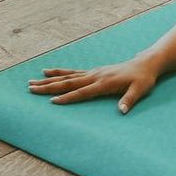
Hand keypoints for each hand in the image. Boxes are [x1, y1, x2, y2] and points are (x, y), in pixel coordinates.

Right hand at [28, 58, 158, 112]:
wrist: (143, 64)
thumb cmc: (142, 79)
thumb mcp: (140, 90)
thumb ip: (129, 100)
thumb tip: (121, 111)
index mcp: (104, 83)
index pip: (81, 92)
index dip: (67, 97)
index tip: (52, 101)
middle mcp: (94, 76)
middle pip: (67, 83)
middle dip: (48, 86)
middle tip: (31, 88)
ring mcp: (91, 72)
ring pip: (66, 77)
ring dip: (49, 80)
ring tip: (32, 81)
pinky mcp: (92, 71)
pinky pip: (71, 72)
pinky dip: (58, 72)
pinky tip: (47, 72)